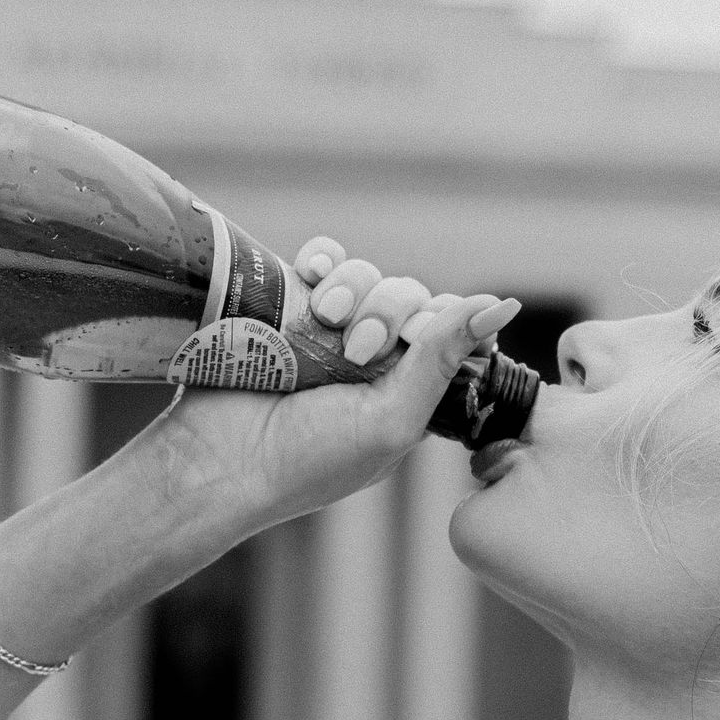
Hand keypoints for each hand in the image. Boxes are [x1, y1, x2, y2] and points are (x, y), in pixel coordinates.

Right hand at [145, 235, 521, 533]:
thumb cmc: (307, 460)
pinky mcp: (286, 308)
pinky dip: (323, 259)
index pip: (449, 332)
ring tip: (324, 320)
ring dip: (352, 288)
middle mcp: (371, 360)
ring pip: (367, 276)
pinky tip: (310, 275)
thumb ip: (442, 360)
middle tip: (356, 348)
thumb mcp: (390, 421)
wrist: (216, 460)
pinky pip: (323, 261)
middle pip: (409, 297)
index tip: (410, 346)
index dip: (437, 327)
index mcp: (407, 393)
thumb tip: (503, 304)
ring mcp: (327, 332)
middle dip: (388, 312)